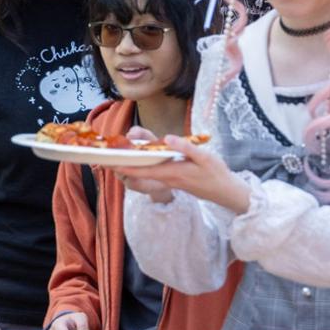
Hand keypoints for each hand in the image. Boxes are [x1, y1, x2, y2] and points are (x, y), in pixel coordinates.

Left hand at [116, 135, 250, 213]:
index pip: (143, 169)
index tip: (109, 161)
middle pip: (140, 173)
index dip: (125, 166)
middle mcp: (168, 178)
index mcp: (173, 172)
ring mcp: (171, 181)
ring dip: (130, 168)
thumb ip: (185, 147)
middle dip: (122, 167)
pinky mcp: (174, 181)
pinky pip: (153, 175)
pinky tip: (138, 162)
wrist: (226, 191)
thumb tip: (167, 138)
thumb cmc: (216, 173)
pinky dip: (142, 169)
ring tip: (115, 158)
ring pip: (145, 174)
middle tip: (104, 160)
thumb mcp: (204, 157)